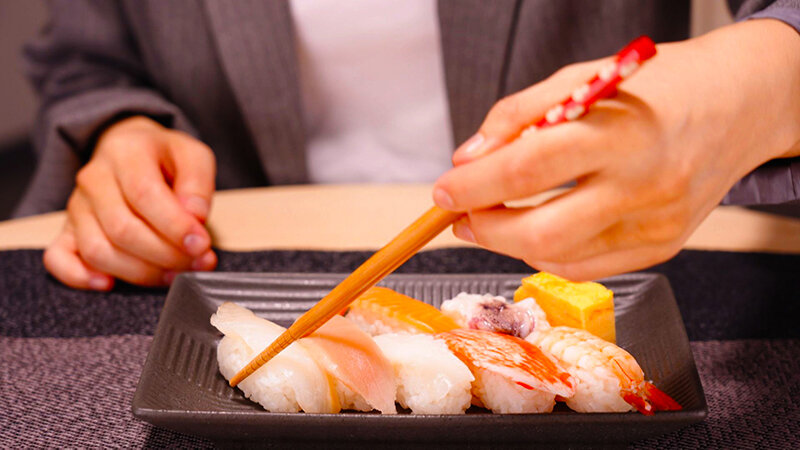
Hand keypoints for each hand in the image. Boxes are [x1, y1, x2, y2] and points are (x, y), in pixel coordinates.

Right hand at [44, 116, 217, 289]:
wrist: (130, 150)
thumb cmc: (165, 158)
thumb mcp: (192, 156)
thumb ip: (198, 183)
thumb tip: (195, 217)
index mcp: (126, 152)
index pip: (144, 195)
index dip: (175, 227)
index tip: (202, 244)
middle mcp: (94, 178)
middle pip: (122, 229)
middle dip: (166, 255)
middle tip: (198, 262)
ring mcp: (76, 206)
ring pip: (98, 250)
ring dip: (140, 272)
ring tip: (174, 274)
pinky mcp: (66, 230)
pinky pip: (58, 258)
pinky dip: (80, 276)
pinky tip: (110, 284)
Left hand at [433, 20, 799, 280]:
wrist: (740, 102)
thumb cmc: (655, 86)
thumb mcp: (583, 78)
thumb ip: (519, 114)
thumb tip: (468, 160)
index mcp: (622, 131)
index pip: (527, 170)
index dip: (473, 187)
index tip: (444, 189)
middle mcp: (646, 185)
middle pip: (542, 233)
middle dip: (485, 228)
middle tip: (460, 213)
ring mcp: (659, 224)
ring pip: (560, 259)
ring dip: (509, 244)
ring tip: (491, 218)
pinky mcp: (664, 247)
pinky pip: (587, 267)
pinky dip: (547, 253)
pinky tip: (535, 229)